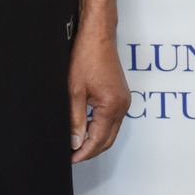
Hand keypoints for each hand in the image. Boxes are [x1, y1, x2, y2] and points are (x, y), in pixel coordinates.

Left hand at [68, 36, 128, 162]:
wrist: (97, 35)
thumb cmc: (86, 56)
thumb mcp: (74, 91)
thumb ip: (75, 119)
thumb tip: (75, 142)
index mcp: (112, 106)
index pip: (98, 140)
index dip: (83, 153)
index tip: (70, 159)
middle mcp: (122, 105)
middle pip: (108, 140)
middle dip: (90, 150)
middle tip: (72, 156)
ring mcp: (124, 100)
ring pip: (111, 131)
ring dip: (95, 140)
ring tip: (76, 144)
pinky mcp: (121, 95)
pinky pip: (112, 120)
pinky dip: (100, 128)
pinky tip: (86, 129)